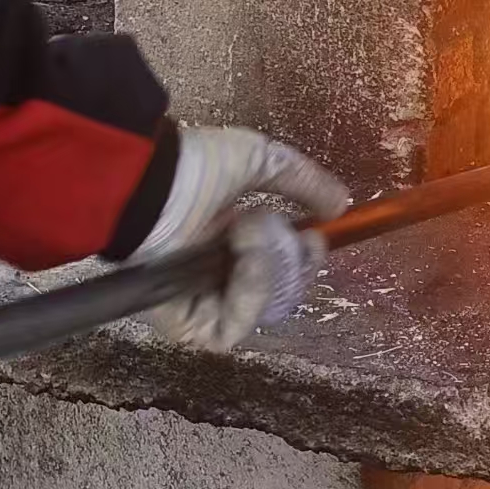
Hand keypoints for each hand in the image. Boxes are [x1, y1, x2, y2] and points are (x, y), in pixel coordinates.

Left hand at [136, 125, 350, 350]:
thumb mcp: (259, 160)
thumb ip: (303, 182)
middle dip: (289, 260)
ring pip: (264, 310)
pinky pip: (235, 327)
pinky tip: (243, 257)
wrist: (147, 182)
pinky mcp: (188, 326)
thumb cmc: (192, 168)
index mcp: (233, 245)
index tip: (315, 235)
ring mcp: (204, 305)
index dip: (306, 258)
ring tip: (245, 231)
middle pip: (283, 296)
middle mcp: (219, 278)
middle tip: (272, 228)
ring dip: (268, 266)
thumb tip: (342, 205)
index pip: (285, 271)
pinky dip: (250, 291)